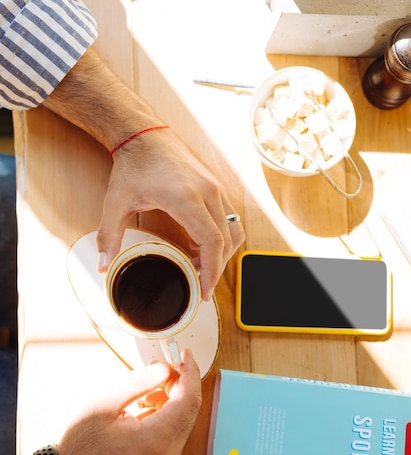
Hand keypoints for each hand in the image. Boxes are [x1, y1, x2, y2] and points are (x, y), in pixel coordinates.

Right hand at [57, 349, 201, 454]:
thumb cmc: (82, 444)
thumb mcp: (106, 402)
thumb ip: (139, 382)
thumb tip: (165, 369)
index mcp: (155, 440)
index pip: (188, 400)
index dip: (190, 373)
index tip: (186, 354)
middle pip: (189, 410)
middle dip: (178, 384)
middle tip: (160, 367)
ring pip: (183, 421)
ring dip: (171, 399)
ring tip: (145, 389)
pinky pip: (174, 433)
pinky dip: (165, 415)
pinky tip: (144, 407)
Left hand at [96, 128, 244, 300]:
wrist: (145, 134)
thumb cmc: (134, 166)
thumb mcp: (116, 202)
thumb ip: (109, 236)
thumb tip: (103, 264)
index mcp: (187, 198)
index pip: (212, 242)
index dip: (212, 271)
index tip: (203, 291)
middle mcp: (208, 192)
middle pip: (227, 241)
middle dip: (217, 269)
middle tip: (201, 287)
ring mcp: (215, 189)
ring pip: (233, 231)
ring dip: (222, 254)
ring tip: (200, 268)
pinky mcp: (216, 188)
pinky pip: (229, 220)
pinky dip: (221, 239)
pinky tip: (199, 246)